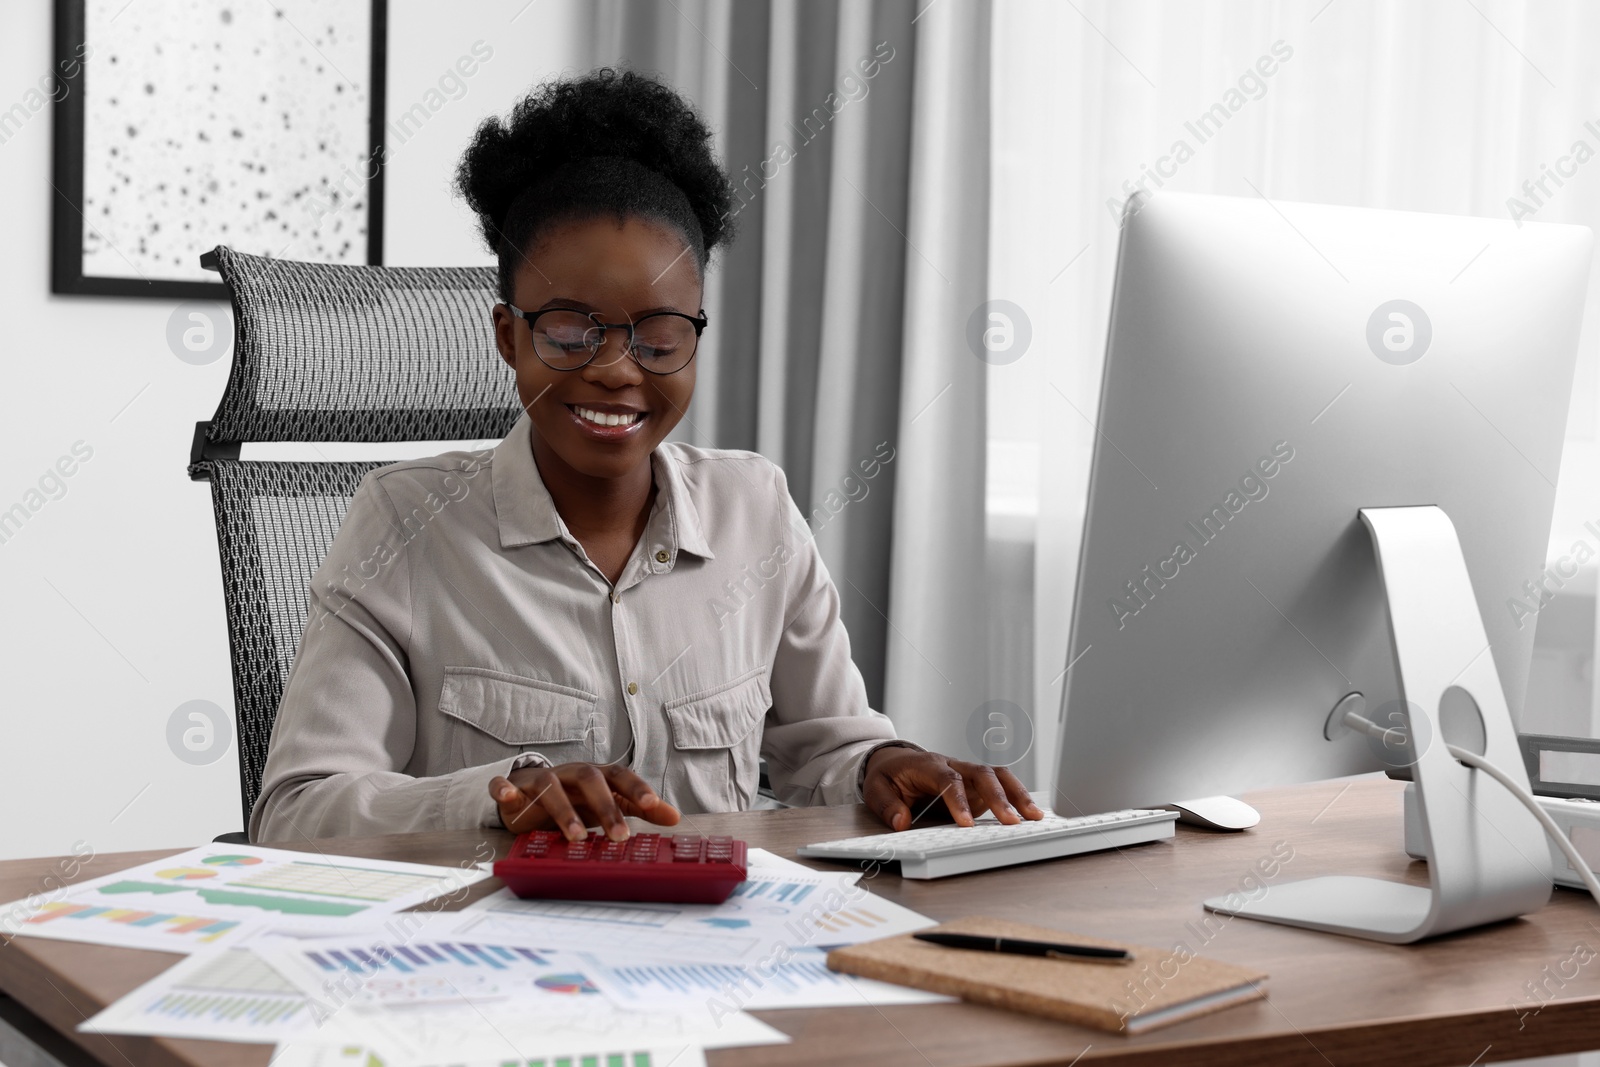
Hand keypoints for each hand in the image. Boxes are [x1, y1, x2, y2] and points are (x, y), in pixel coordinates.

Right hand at [489, 762, 680, 840]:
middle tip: (620, 836)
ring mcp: (539, 781)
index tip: (653, 804)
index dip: (635, 787)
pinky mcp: (513, 790)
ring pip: (551, 787)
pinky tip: (507, 797)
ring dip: (563, 810)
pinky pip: (505, 786)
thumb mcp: (608, 802)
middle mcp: (569, 774)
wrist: (528, 793)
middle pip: (589, 779)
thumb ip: (640, 808)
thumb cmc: (574, 799)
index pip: (619, 776)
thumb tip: (676, 817)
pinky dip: (504, 790)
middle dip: (605, 807)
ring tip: (577, 838)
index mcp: (595, 776)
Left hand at [863, 747, 1043, 830]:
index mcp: (927, 765)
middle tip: (1011, 822)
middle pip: (981, 774)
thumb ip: (887, 805)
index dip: (958, 800)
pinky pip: (1001, 785)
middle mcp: (953, 765)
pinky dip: (1017, 797)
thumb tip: (902, 821)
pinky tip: (1031, 814)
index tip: (966, 824)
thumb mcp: (876, 789)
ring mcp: (968, 773)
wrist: (896, 761)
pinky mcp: (977, 784)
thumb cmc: (889, 776)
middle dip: (998, 797)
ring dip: (1017, 794)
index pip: (947, 779)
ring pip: (997, 775)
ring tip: (1034, 817)